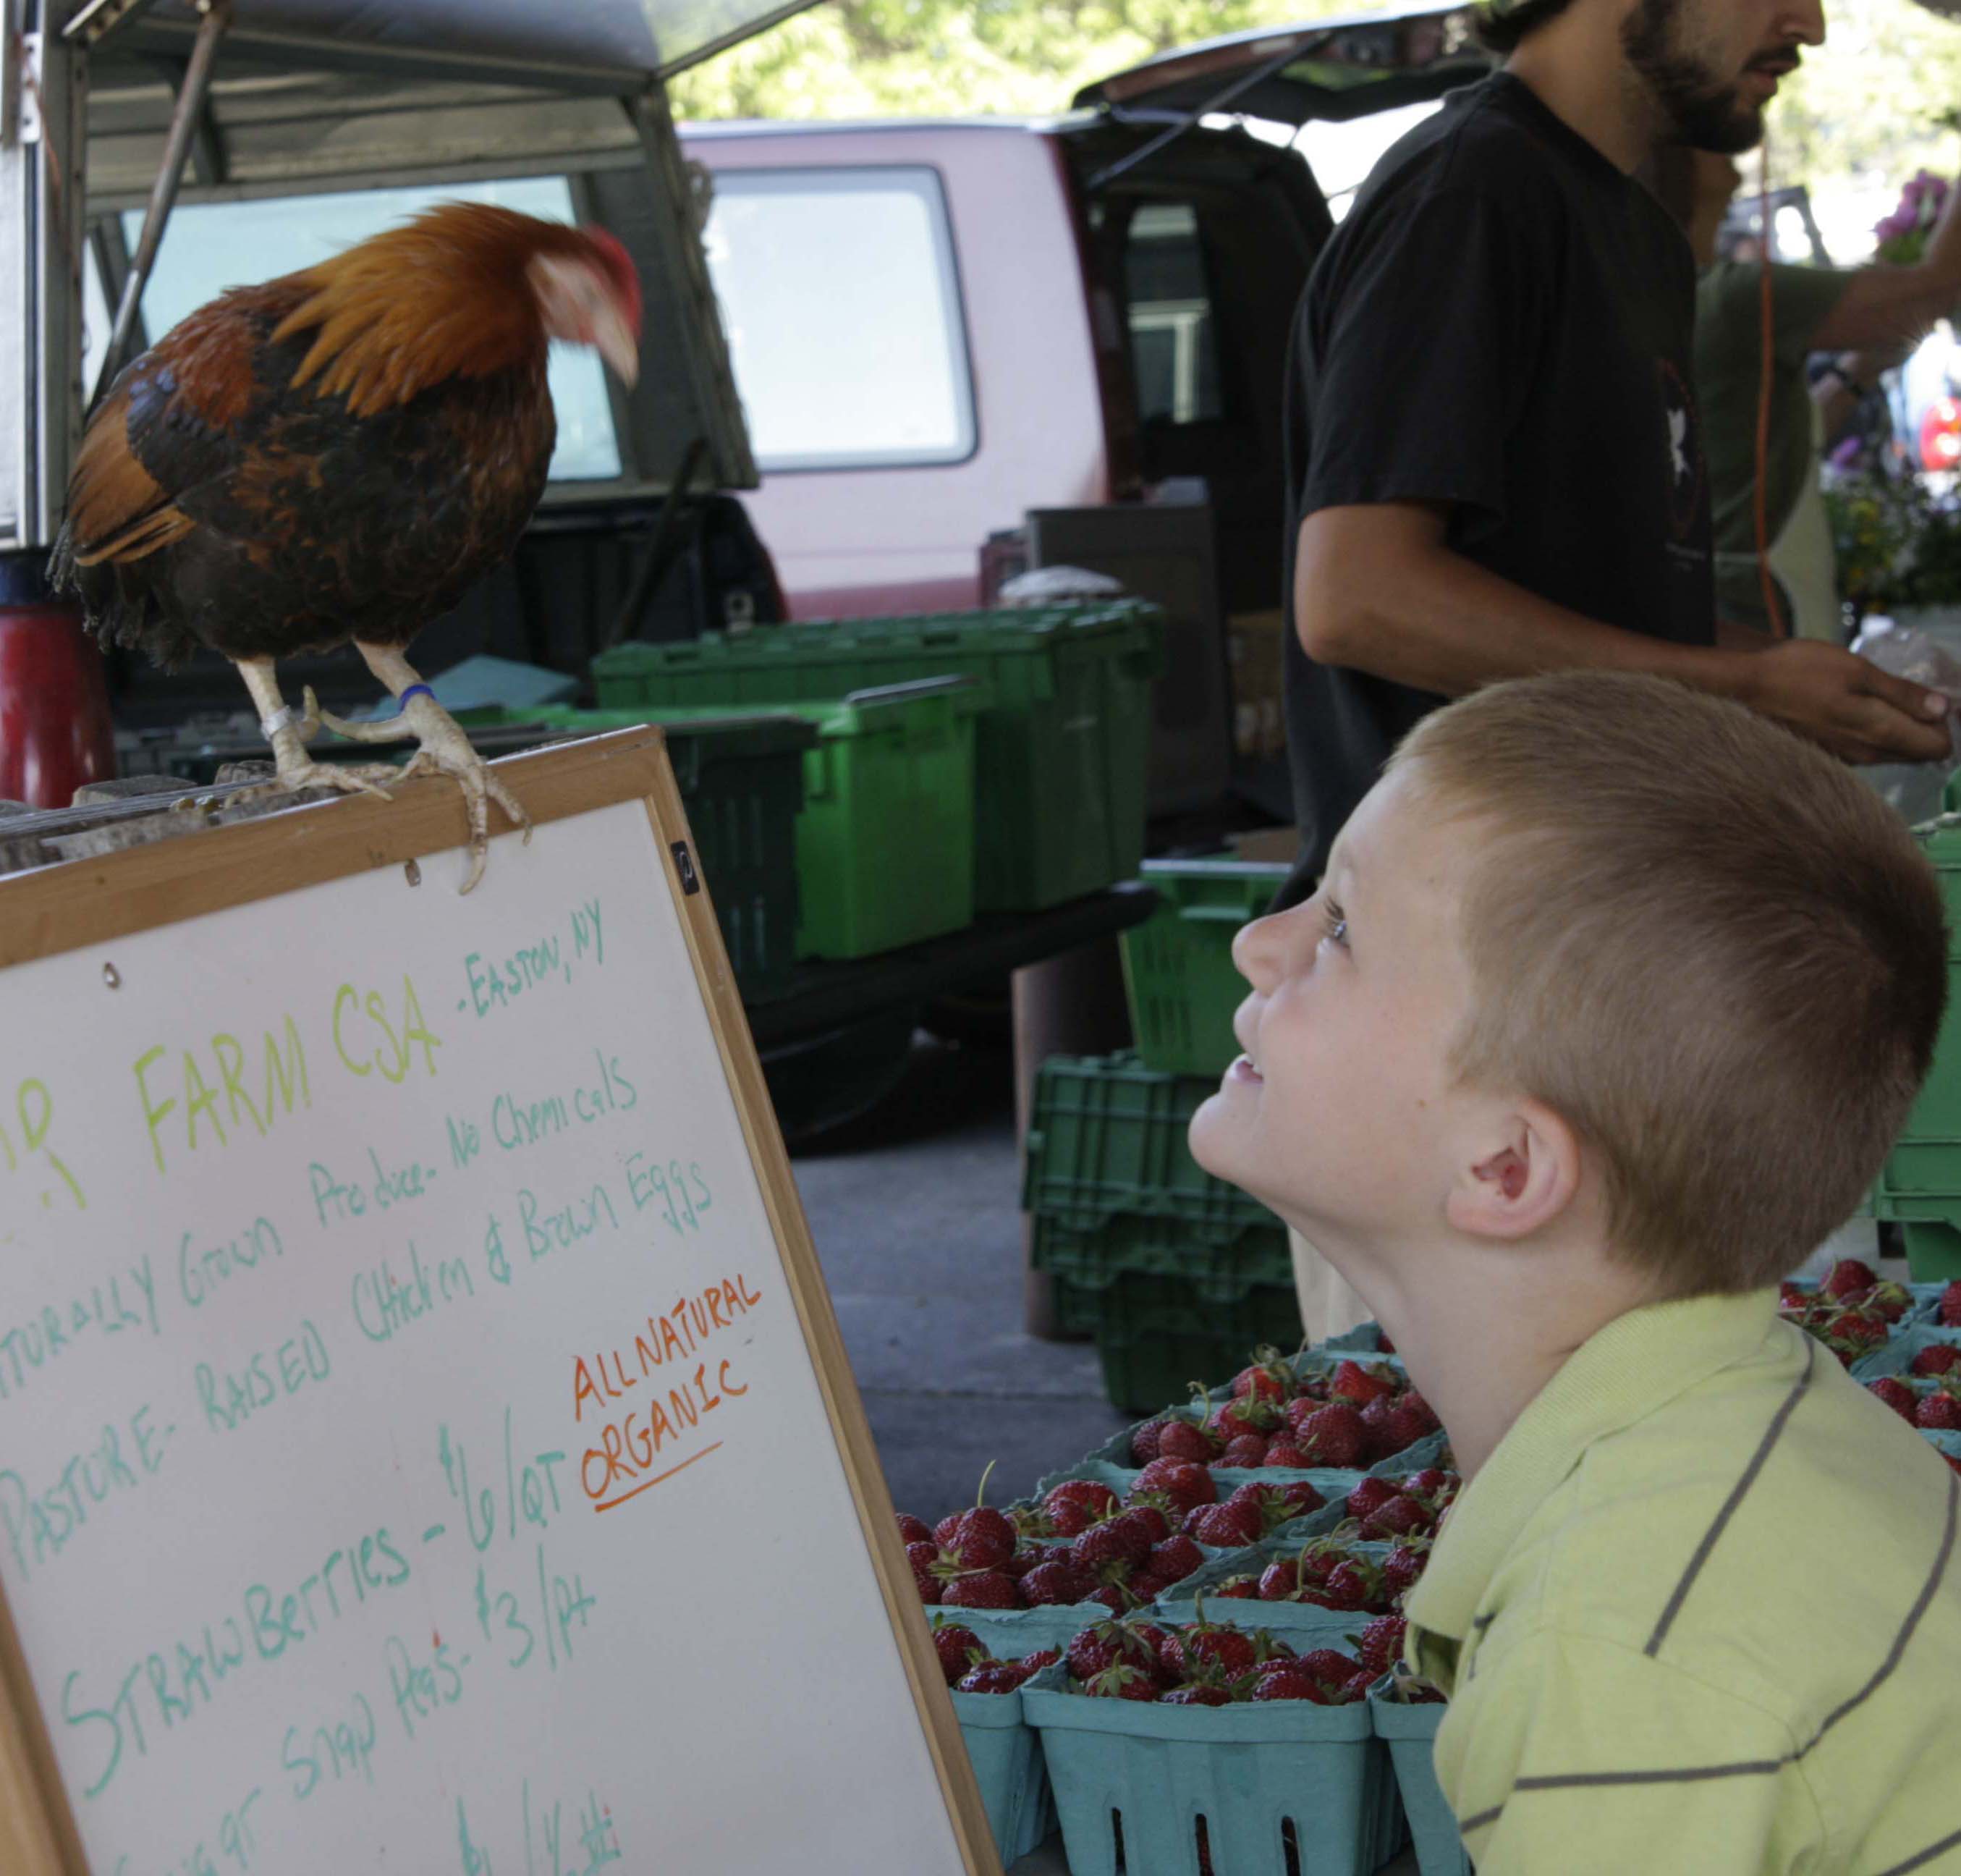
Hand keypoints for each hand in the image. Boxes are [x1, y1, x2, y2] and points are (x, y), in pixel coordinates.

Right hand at [1737, 640, 1953, 764]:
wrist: (1742, 689)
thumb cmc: (1800, 672)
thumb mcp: (1858, 671)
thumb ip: (1903, 694)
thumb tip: (1945, 708)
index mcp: (1881, 733)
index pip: (1938, 747)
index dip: (1942, 721)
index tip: (1925, 696)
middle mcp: (1867, 755)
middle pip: (1916, 751)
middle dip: (1921, 724)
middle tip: (1899, 691)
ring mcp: (1845, 758)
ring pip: (1889, 750)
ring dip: (1893, 726)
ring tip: (1871, 695)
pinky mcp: (1826, 754)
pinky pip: (1864, 748)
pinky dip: (1867, 730)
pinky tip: (1846, 706)